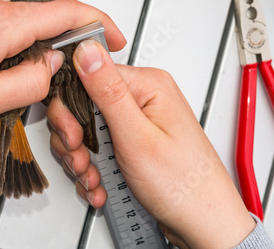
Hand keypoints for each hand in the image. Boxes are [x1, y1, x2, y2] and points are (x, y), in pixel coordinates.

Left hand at [0, 0, 125, 141]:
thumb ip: (29, 81)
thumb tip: (54, 65)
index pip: (66, 11)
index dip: (98, 23)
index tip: (114, 38)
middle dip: (76, 18)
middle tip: (87, 47)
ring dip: (50, 19)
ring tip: (54, 55)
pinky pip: (6, 4)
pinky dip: (26, 21)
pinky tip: (20, 50)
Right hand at [48, 40, 254, 247]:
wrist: (203, 223)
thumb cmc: (184, 184)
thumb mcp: (137, 136)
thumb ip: (108, 92)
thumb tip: (87, 50)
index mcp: (148, 85)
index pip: (89, 77)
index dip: (70, 108)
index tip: (71, 135)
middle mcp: (143, 100)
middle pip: (85, 107)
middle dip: (76, 140)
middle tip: (82, 161)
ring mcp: (138, 124)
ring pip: (89, 132)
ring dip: (84, 160)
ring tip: (95, 178)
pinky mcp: (134, 145)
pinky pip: (101, 150)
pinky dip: (95, 171)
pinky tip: (102, 186)